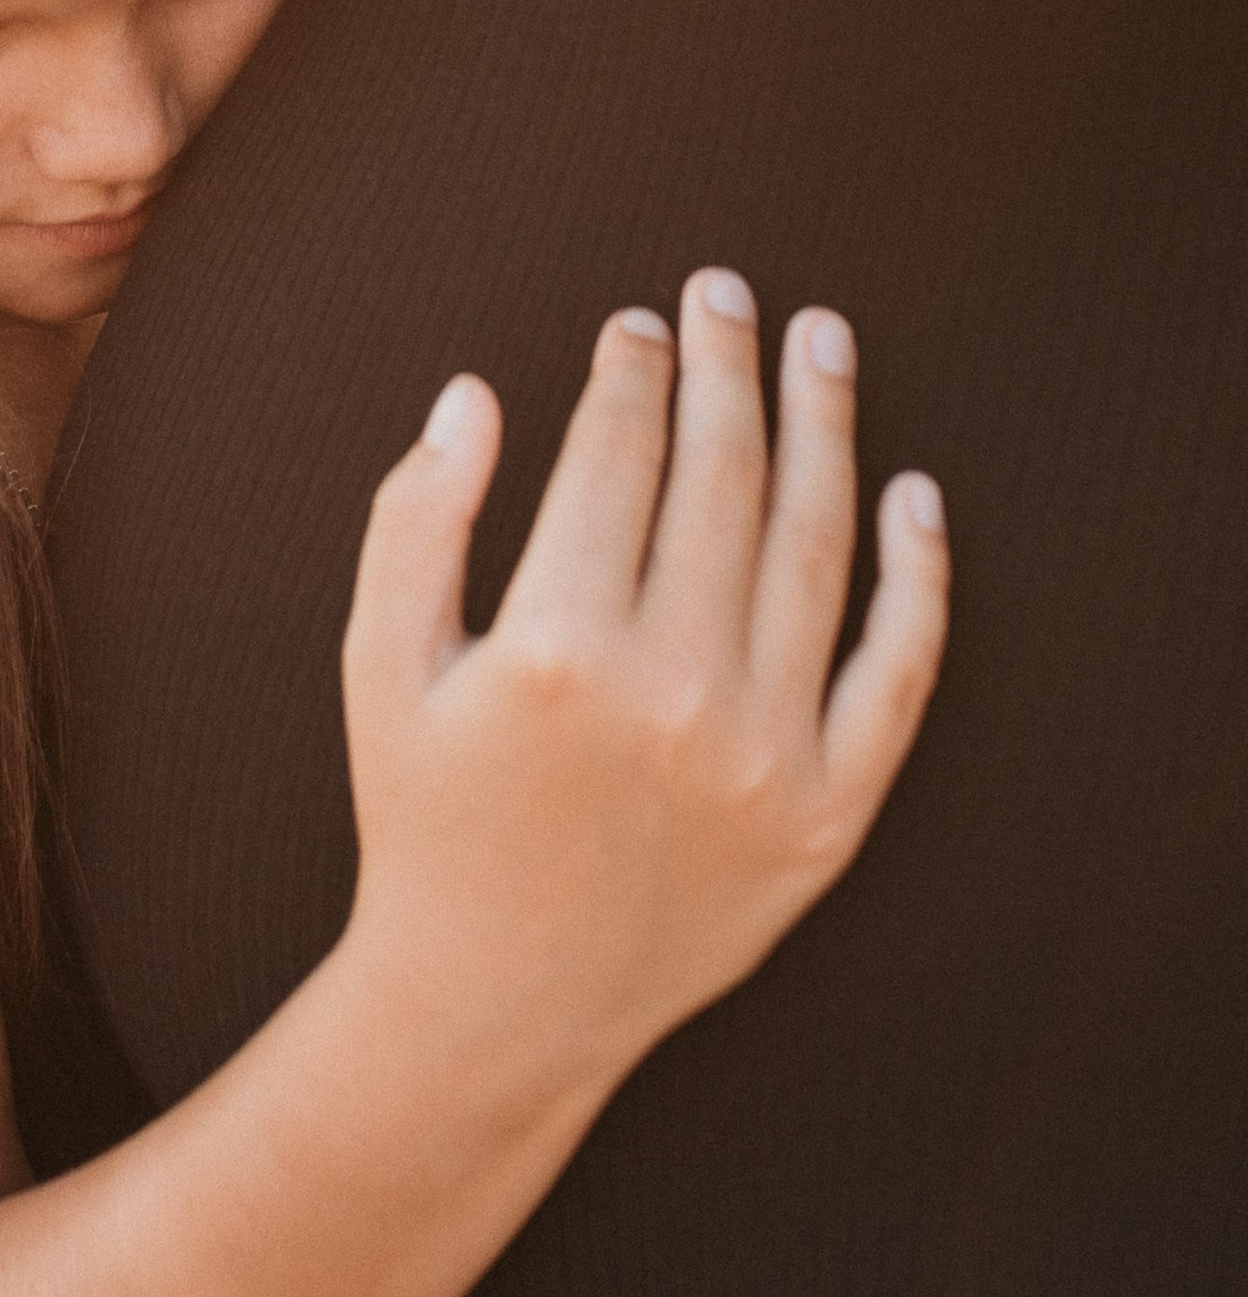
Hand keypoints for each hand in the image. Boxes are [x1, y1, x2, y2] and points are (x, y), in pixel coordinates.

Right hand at [340, 272, 947, 1106]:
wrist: (497, 1001)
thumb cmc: (426, 823)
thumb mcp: (376, 669)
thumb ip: (414, 521)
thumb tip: (475, 393)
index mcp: (555, 648)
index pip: (617, 456)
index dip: (633, 371)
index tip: (640, 323)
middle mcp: (673, 693)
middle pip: (723, 476)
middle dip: (726, 365)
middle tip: (730, 294)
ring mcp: (764, 753)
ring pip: (817, 545)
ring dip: (825, 427)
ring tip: (822, 347)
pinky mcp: (828, 811)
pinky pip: (898, 668)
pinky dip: (919, 572)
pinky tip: (913, 494)